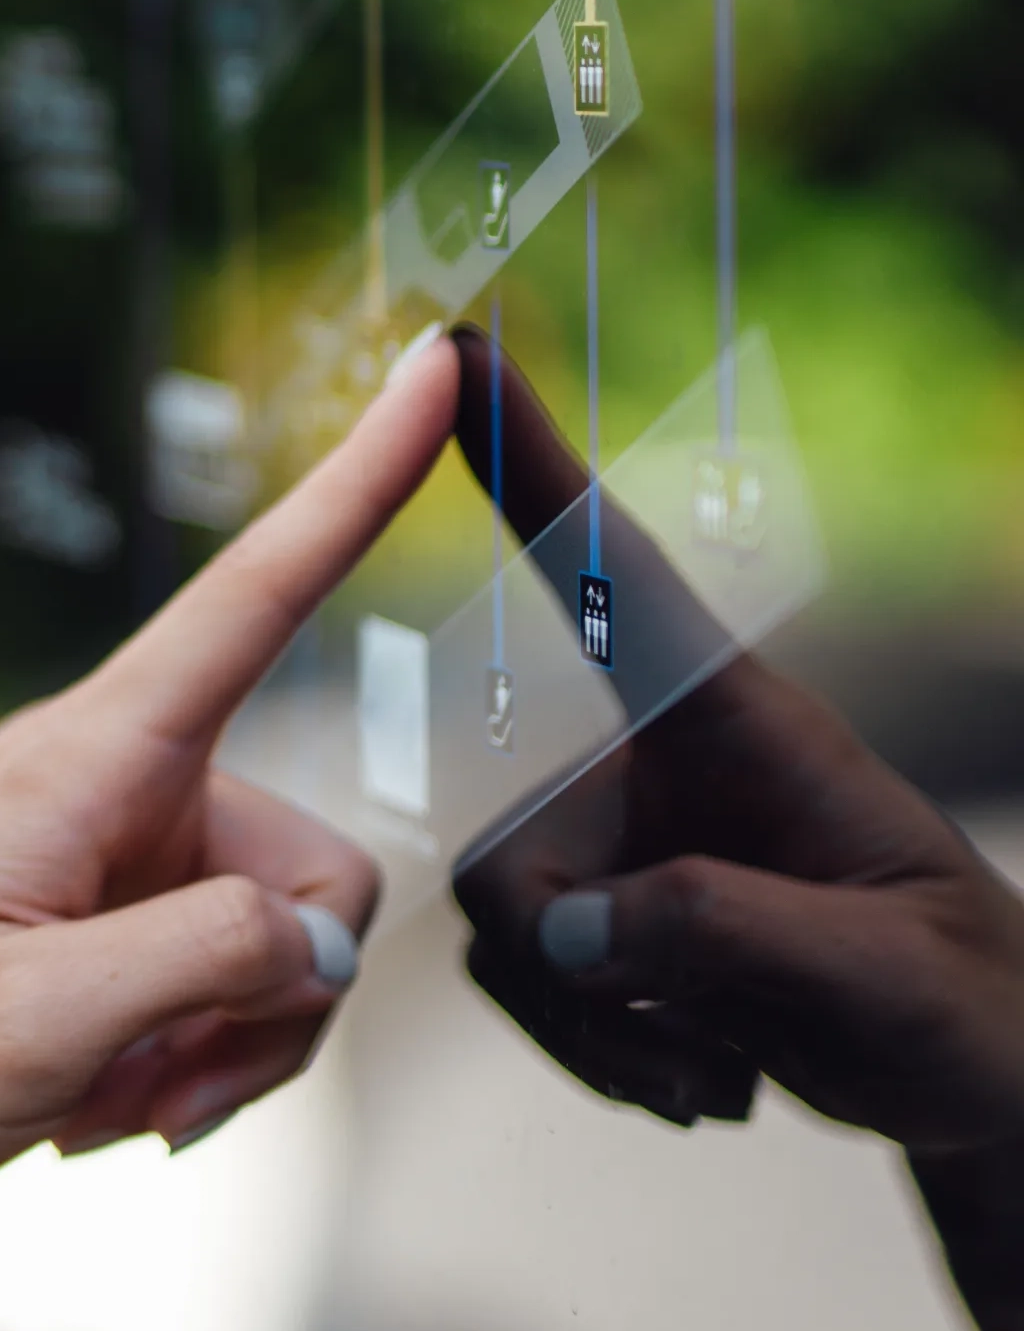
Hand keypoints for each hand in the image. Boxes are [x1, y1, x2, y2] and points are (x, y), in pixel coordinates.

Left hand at [0, 332, 460, 1295]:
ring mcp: (96, 855)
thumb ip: (208, 966)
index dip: (357, 485)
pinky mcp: (83, 915)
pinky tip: (83, 1101)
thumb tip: (324, 944)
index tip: (433, 369)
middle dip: (269, 1008)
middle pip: (311, 875)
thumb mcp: (30, 1026)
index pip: (252, 597)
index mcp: (84, 765)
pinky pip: (202, 977)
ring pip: (267, 946)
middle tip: (152, 1099)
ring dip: (211, 1049)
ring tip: (91, 1102)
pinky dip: (169, 1055)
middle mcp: (106, 786)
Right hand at [445, 326, 1023, 1323]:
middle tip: (703, 1048)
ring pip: (504, 937)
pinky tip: (703, 1075)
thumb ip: (716, 932)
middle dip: (579, 982)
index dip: (530, 463)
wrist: (973, 1076)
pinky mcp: (600, 920)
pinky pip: (521, 983)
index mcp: (733, 723)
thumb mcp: (874, 974)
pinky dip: (597, 1054)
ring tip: (725, 1069)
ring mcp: (617, 849)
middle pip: (507, 860)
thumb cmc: (960, 999)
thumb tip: (561, 928)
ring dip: (601, 1036)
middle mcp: (649, 770)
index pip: (614, 572)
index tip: (457, 352)